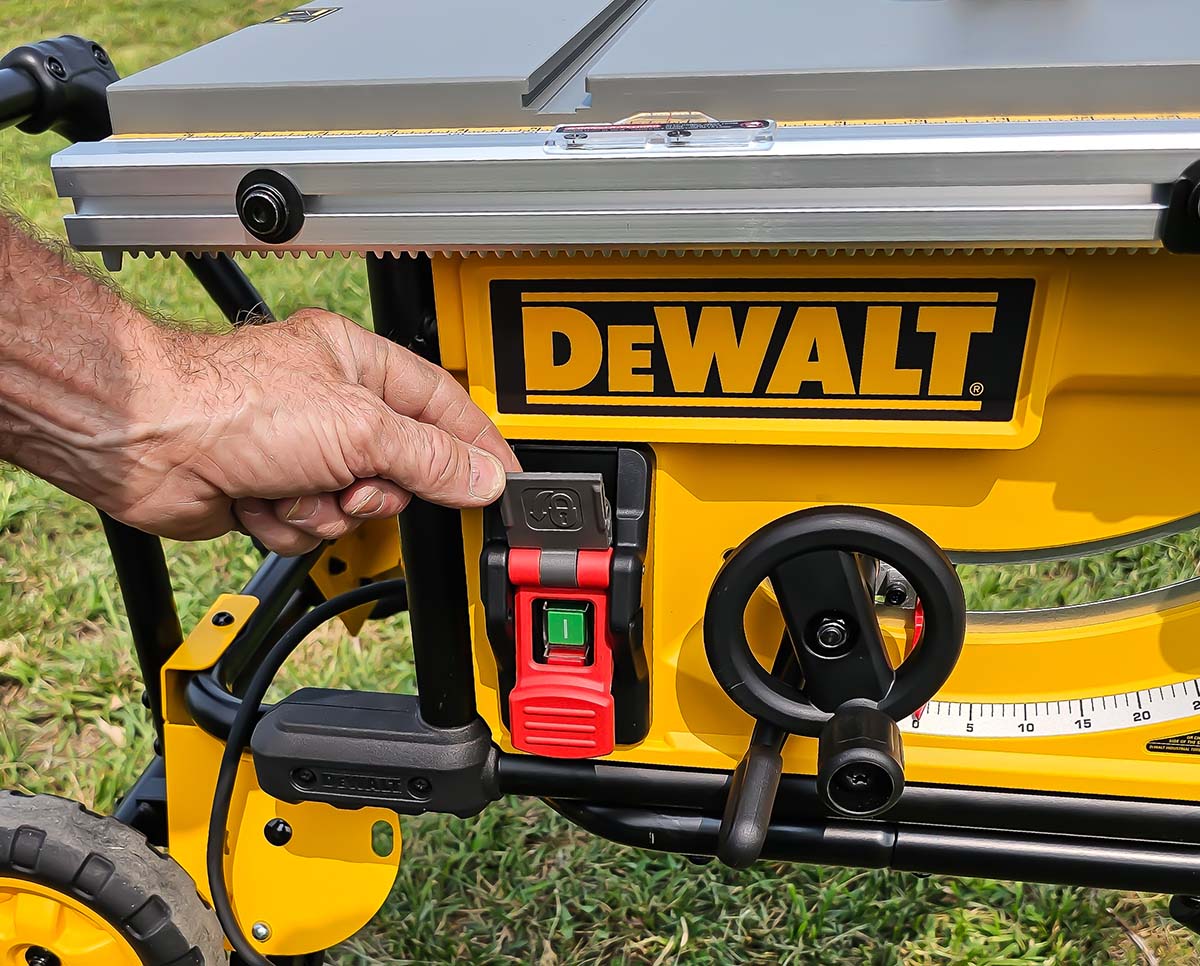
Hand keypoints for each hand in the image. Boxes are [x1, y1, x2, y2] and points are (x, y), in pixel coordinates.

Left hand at [101, 309, 517, 552]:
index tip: (502, 478)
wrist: (146, 442)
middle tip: (354, 485)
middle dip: (373, 490)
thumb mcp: (359, 429)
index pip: (444, 405)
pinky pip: (313, 528)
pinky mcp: (271, 491)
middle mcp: (332, 405)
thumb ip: (431, 458)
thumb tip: (483, 479)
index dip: (477, 444)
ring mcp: (300, 452)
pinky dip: (289, 524)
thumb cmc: (230, 405)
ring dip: (325, 510)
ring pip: (355, 507)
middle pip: (400, 469)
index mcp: (359, 364)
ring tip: (292, 487)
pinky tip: (259, 500)